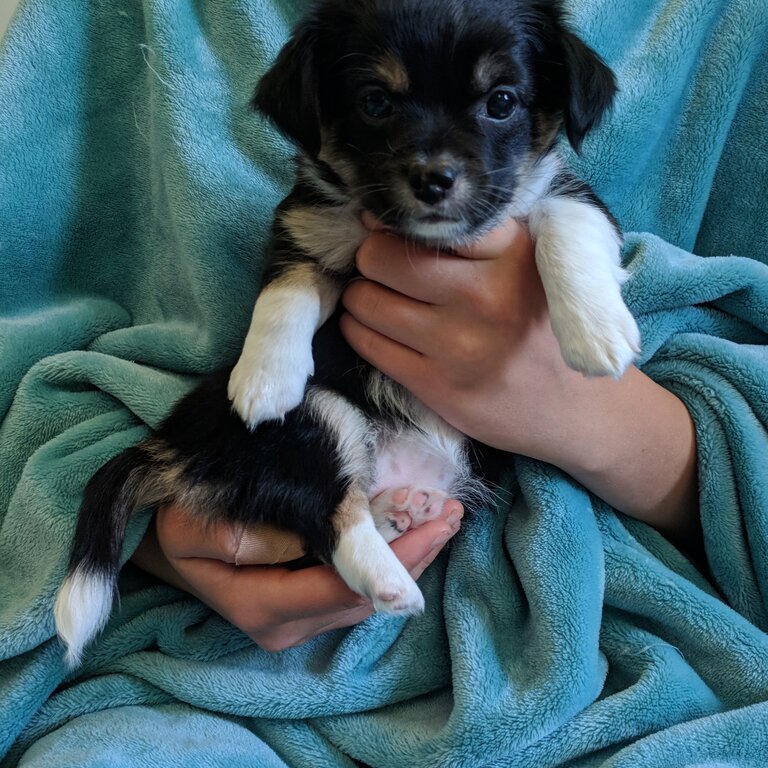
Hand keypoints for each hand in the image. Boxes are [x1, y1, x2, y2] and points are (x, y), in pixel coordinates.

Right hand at [131, 499, 462, 651]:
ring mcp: (299, 620)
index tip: (434, 522)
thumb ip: (252, 539)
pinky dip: (389, 560)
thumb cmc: (182, 524)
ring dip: (408, 559)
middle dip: (414, 558)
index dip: (394, 562)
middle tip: (451, 513)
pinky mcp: (307, 605)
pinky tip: (413, 529)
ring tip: (443, 516)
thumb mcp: (200, 526)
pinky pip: (358, 587)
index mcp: (262, 608)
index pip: (344, 589)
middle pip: (366, 599)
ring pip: (368, 596)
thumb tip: (318, 542)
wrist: (169, 538)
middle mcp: (287, 626)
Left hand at [340, 217, 574, 459]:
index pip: (429, 220)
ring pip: (368, 302)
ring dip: (362, 294)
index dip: (394, 220)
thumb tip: (393, 214)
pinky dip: (359, 329)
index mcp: (513, 255)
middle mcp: (484, 298)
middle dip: (371, 257)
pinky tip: (371, 325)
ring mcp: (459, 346)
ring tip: (373, 294)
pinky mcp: (438, 386)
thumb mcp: (536, 263)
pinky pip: (370, 346)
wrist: (577, 408)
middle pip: (383, 258)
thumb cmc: (546, 325)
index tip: (385, 223)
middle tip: (379, 263)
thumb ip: (483, 235)